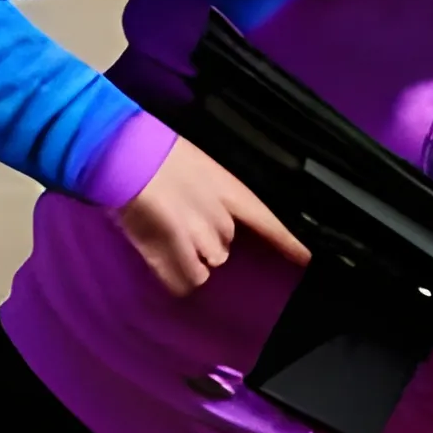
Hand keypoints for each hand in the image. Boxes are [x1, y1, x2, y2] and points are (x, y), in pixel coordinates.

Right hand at [118, 136, 310, 295]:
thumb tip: (207, 207)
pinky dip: (174, 276)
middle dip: (206, 242)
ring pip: (204, 267)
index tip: (307, 259)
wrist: (124, 154)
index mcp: (230, 191)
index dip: (290, 243)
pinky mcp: (171, 257)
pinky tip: (160, 258)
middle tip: (179, 223)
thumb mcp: (196, 163)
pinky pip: (183, 281)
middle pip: (225, 248)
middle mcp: (220, 220)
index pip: (269, 222)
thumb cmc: (154, 151)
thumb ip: (210, 190)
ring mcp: (196, 240)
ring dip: (189, 259)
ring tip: (164, 237)